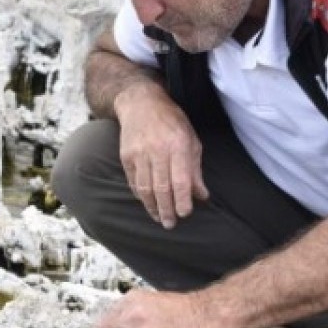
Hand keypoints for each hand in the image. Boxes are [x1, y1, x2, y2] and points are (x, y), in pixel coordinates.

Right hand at [114, 84, 209, 228]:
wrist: (141, 103)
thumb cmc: (171, 121)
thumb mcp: (191, 139)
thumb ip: (195, 169)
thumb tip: (201, 195)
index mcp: (178, 145)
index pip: (180, 180)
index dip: (183, 200)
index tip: (186, 213)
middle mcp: (157, 150)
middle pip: (161, 188)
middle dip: (167, 210)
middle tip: (171, 224)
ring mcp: (139, 153)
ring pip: (145, 188)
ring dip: (152, 207)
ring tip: (159, 218)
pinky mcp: (126, 156)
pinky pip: (134, 181)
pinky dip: (141, 195)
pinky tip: (148, 203)